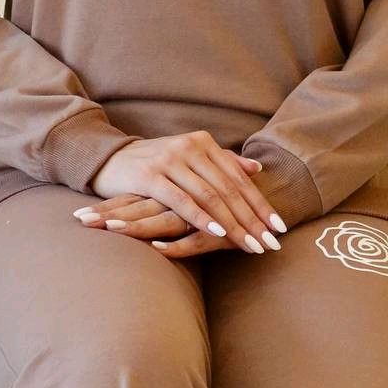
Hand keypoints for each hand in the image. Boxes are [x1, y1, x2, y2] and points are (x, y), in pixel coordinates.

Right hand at [86, 131, 287, 254]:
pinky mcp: (150, 175)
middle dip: (252, 219)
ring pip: (210, 195)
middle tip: (270, 244)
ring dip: (233, 223)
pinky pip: (182, 200)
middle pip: (229, 188)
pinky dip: (202, 217)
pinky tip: (218, 232)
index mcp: (204, 143)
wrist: (108, 158)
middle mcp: (190, 147)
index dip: (260, 204)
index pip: (239, 178)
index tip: (279, 228)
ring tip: (250, 244)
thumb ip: (223, 162)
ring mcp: (170, 160)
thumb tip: (257, 169)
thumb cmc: (153, 164)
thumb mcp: (190, 159)